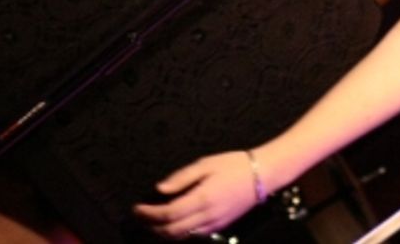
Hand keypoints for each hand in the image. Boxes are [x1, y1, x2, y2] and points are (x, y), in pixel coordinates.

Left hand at [133, 150, 262, 238]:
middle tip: (140, 217)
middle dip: (152, 226)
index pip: (168, 214)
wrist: (262, 175)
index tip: (137, 208)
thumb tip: (159, 189)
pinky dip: (178, 233)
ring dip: (163, 233)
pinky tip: (173, 224)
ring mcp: (214, 224)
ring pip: (182, 237)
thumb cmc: (234, 165)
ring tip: (152, 222)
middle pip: (171, 231)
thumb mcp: (206, 163)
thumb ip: (182, 177)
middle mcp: (207, 215)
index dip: (149, 214)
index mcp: (202, 198)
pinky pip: (194, 235)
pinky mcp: (219, 226)